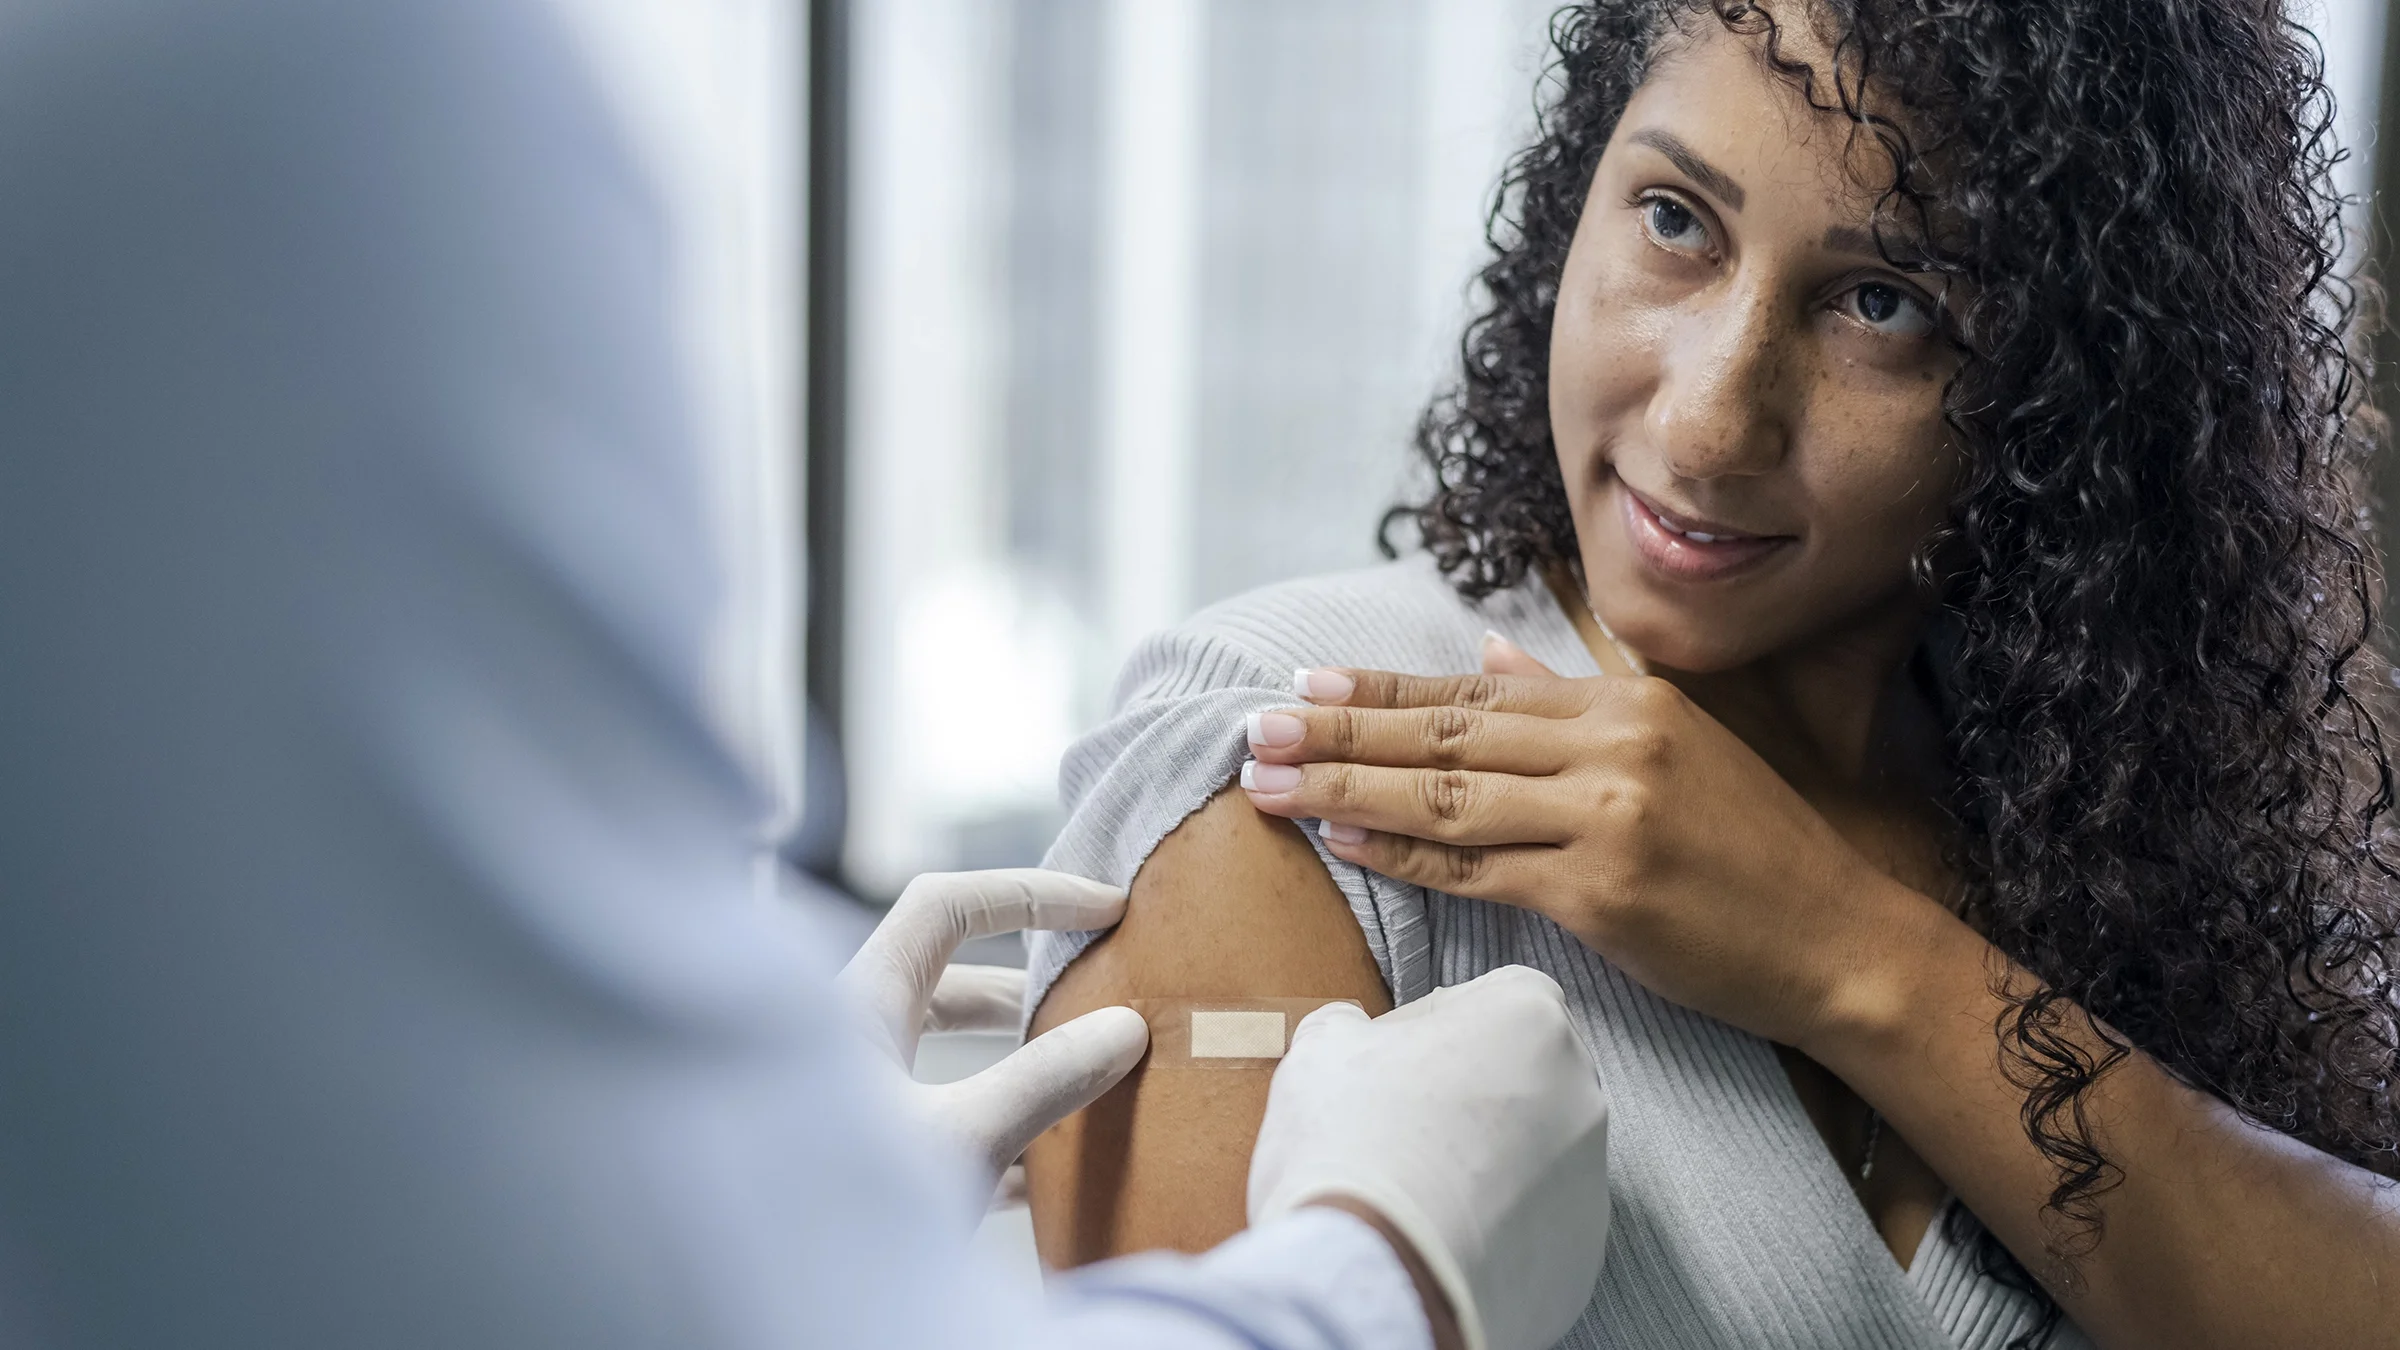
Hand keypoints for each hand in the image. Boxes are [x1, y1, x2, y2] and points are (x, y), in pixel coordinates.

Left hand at [836, 869, 1148, 1203]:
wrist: (757, 1305)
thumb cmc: (828, 1212)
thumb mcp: (957, 1141)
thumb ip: (1043, 1083)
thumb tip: (1125, 1030)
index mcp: (857, 1005)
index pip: (947, 907)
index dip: (1030, 893)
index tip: (1105, 910)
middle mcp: (846, 1041)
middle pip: (951, 982)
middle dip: (1032, 990)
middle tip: (1103, 997)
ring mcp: (851, 1105)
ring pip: (946, 1061)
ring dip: (1017, 1066)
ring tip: (1087, 1081)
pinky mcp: (859, 1167)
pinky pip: (937, 1127)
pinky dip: (996, 1137)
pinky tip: (1048, 1180)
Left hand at [1240, 638, 1927, 1050]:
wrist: (1836, 941)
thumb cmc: (1752, 852)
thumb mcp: (1674, 748)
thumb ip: (1574, 702)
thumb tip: (1491, 659)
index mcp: (1626, 703)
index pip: (1474, 691)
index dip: (1380, 690)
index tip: (1304, 683)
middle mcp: (1612, 747)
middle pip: (1446, 735)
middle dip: (1340, 732)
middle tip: (1258, 729)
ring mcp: (1605, 819)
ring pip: (1447, 796)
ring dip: (1347, 788)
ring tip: (1271, 784)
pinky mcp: (1599, 893)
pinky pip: (1476, 869)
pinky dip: (1403, 854)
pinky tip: (1344, 839)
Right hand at [1249, 966, 1610, 1349]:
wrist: (1376, 1276)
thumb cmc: (1352, 1143)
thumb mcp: (1322, 1050)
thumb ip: (1347, 1025)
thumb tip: (1349, 1031)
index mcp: (1528, 1018)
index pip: (1498, 995)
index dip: (1443, 1022)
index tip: (1398, 1055)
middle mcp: (1579, 1091)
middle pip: (1526, 1074)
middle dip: (1473, 1091)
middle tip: (1404, 1122)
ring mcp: (1590, 1178)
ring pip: (1538, 1152)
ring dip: (1489, 1161)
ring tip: (1419, 1188)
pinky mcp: (1583, 1253)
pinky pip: (1540, 1223)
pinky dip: (1501, 1227)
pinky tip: (1443, 1237)